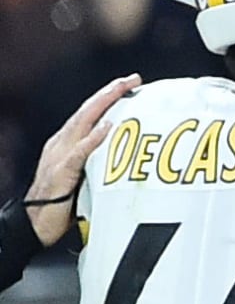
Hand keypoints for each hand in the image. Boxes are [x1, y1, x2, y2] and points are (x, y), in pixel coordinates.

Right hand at [24, 73, 140, 245]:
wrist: (33, 224)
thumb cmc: (62, 204)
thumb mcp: (86, 178)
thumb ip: (99, 163)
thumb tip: (125, 157)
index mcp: (67, 143)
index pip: (90, 114)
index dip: (109, 98)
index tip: (132, 85)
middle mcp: (62, 143)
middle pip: (88, 110)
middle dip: (111, 92)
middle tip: (133, 79)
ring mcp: (60, 155)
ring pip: (83, 122)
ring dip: (105, 104)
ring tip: (123, 90)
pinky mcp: (62, 172)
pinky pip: (80, 152)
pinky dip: (94, 138)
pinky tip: (108, 127)